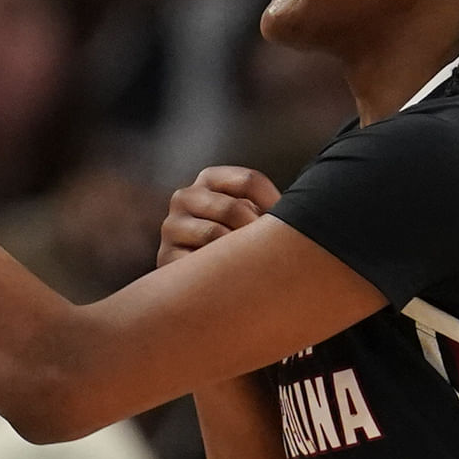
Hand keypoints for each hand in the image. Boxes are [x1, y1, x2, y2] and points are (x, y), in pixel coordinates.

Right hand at [158, 166, 280, 267]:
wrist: (196, 279)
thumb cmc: (235, 239)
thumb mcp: (250, 214)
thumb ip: (267, 206)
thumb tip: (293, 211)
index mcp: (209, 179)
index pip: (249, 181)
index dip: (274, 204)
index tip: (288, 225)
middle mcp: (185, 197)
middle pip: (232, 208)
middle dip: (256, 232)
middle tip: (271, 252)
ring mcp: (172, 226)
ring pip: (214, 234)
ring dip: (237, 253)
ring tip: (250, 265)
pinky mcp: (165, 256)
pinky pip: (199, 262)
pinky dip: (218, 271)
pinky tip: (228, 278)